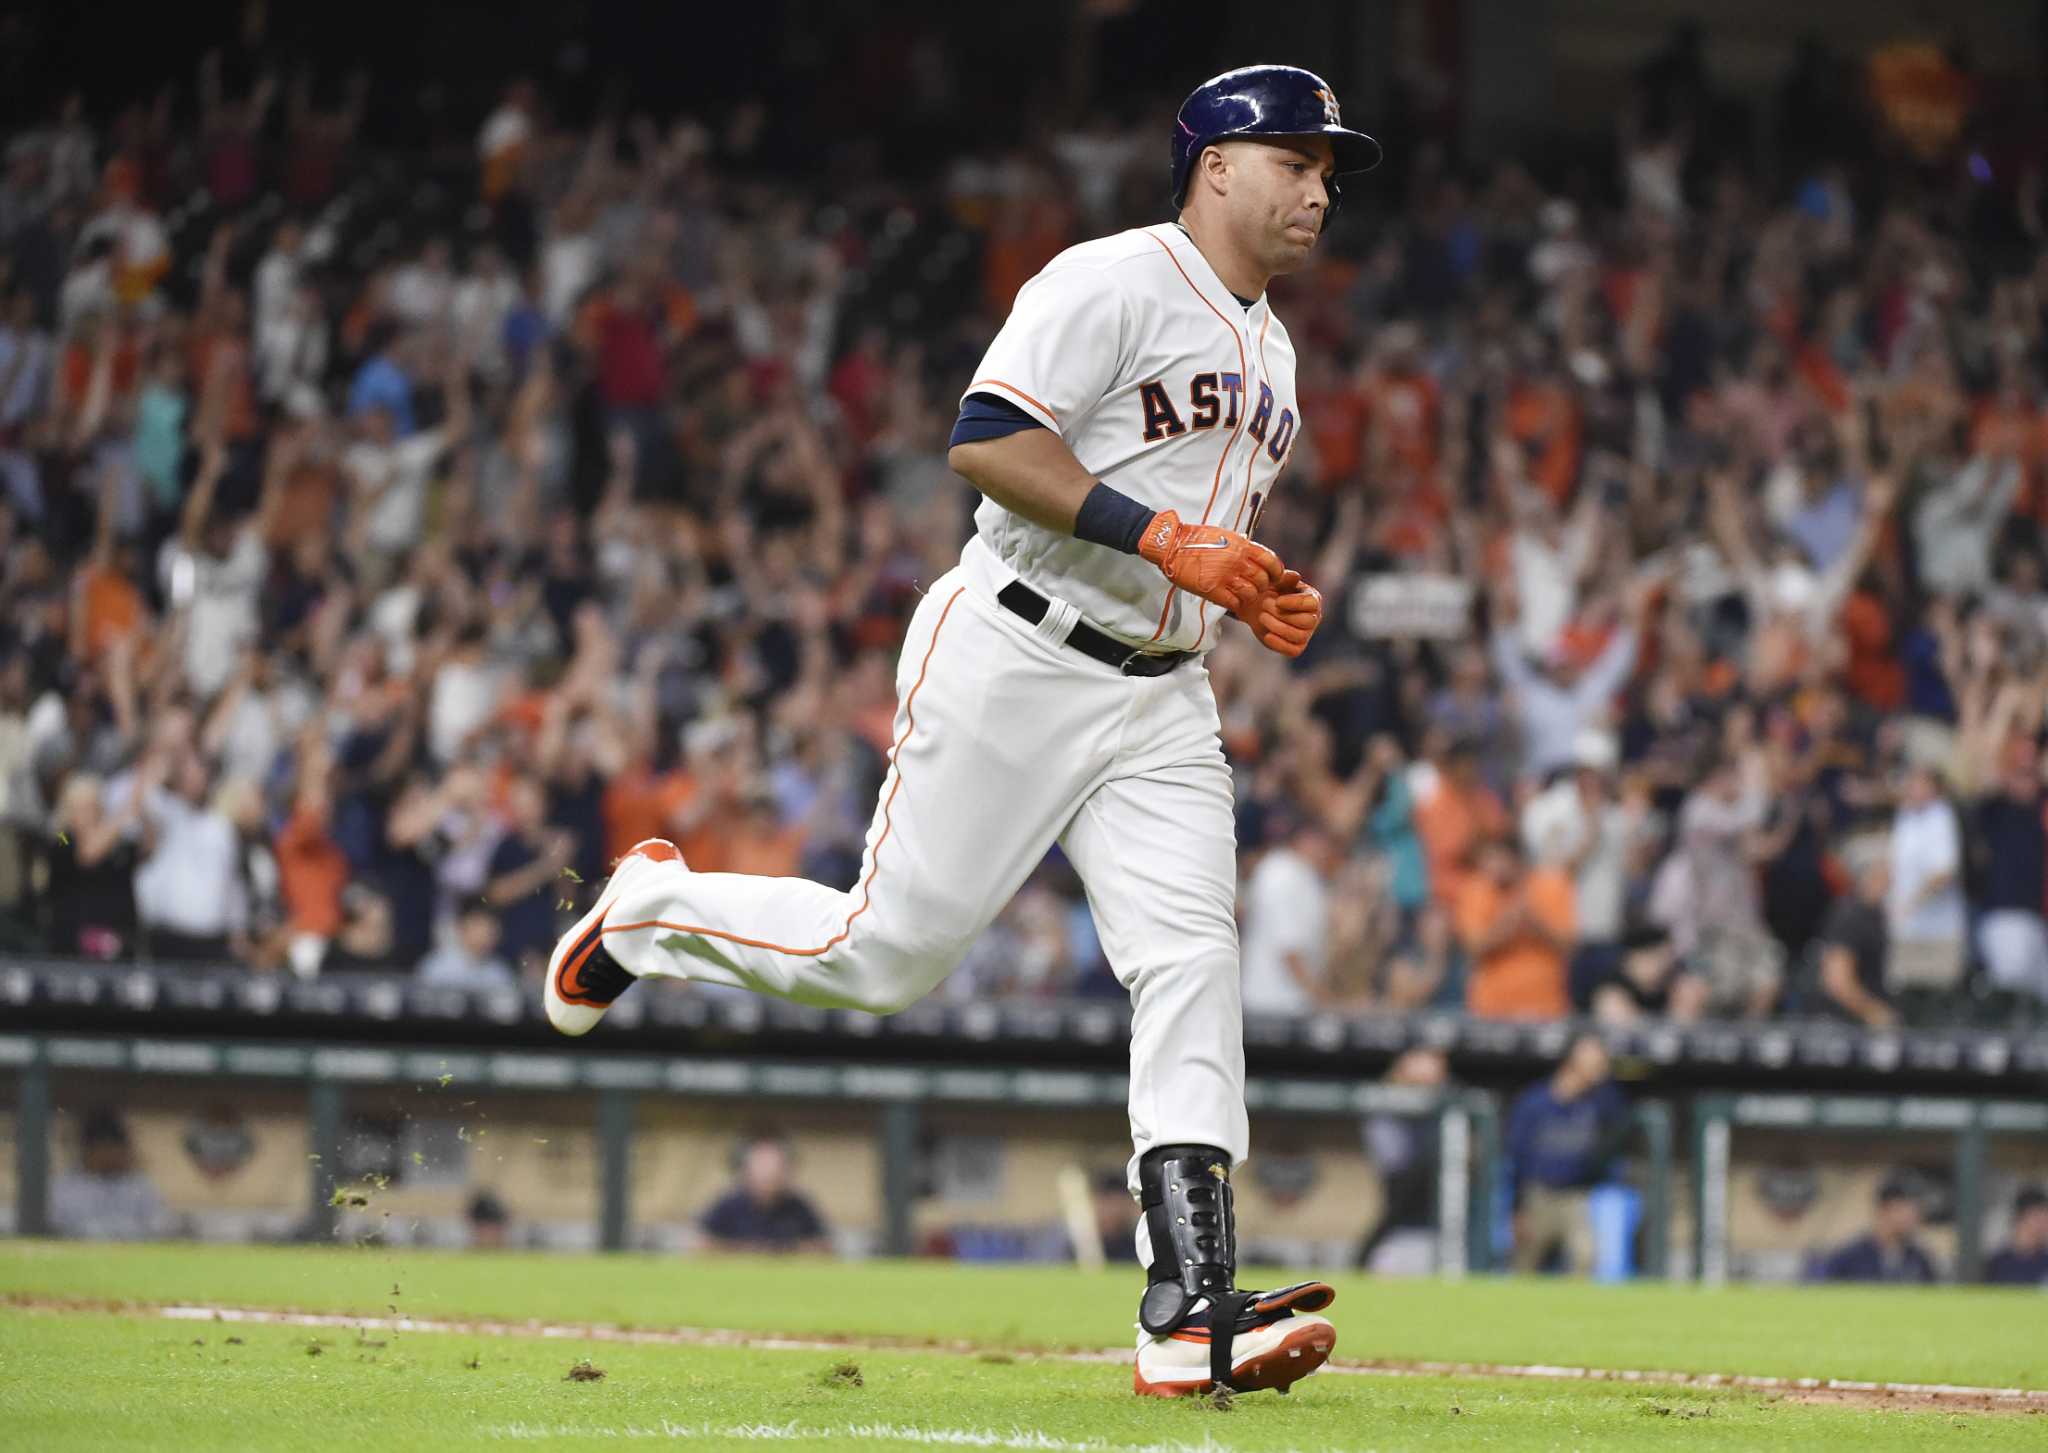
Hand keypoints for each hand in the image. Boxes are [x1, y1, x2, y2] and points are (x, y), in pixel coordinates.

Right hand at [1136, 510, 1281, 615]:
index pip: (1271, 561)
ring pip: (1250, 594)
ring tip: (1242, 595)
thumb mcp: (1225, 535)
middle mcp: (1236, 561)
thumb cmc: (1196, 539)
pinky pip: (1234, 602)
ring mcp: (1224, 576)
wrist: (1172, 545)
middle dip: (1261, 586)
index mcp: (1242, 546)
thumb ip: (1242, 546)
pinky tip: (1231, 601)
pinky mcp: (1212, 590)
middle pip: (1262, 580)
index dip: (1276, 571)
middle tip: (1254, 588)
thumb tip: (1255, 557)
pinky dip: (1235, 604)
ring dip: (1249, 597)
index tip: (1273, 577)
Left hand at [1239, 567, 1323, 657]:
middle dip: (1282, 614)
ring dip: (1277, 627)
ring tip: (1262, 616)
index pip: (1311, 604)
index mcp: (1313, 599)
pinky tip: (1267, 635)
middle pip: (1306, 621)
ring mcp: (1306, 634)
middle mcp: (1313, 618)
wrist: (1257, 606)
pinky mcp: (1296, 647)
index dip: (1295, 603)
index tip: (1278, 601)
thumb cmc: (1271, 590)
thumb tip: (1295, 576)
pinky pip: (1293, 650)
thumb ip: (1285, 577)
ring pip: (1298, 636)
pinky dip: (1279, 644)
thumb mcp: (1276, 580)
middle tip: (1264, 605)